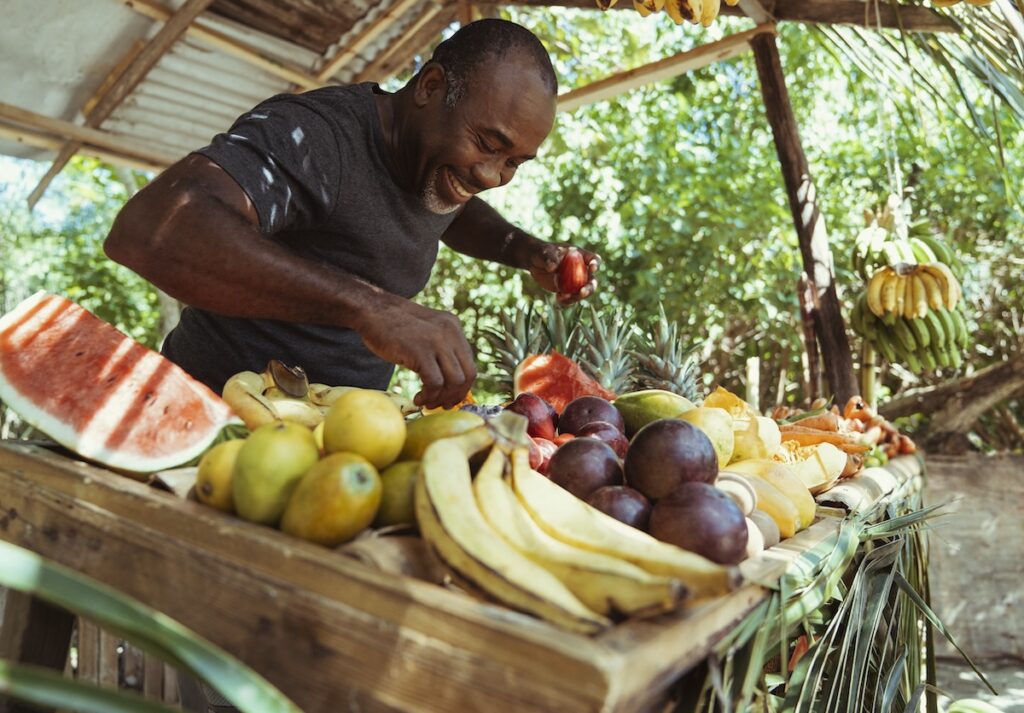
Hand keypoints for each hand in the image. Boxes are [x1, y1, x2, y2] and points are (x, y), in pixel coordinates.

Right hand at [356, 300, 476, 409]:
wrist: (371, 310)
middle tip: (440, 405)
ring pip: (454, 381)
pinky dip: (429, 396)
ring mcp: (436, 341)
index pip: (469, 364)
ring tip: (427, 402)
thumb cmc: (394, 324)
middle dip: (455, 396)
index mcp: (453, 327)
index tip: (450, 397)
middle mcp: (450, 333)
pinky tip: (418, 398)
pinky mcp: (420, 352)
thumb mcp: (426, 329)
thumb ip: (441, 345)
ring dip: (441, 398)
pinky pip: (435, 383)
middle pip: (467, 375)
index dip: (462, 386)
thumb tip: (450, 377)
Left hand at [527, 242, 600, 305]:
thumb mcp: (545, 252)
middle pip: (592, 281)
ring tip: (563, 297)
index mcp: (581, 257)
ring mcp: (576, 282)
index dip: (596, 264)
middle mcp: (582, 270)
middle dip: (589, 288)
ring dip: (576, 297)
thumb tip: (552, 267)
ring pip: (583, 293)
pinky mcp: (568, 291)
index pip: (594, 260)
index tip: (592, 268)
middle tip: (582, 292)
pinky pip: (571, 299)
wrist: (536, 263)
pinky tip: (558, 300)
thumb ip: (550, 258)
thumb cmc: (542, 252)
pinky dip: (567, 302)